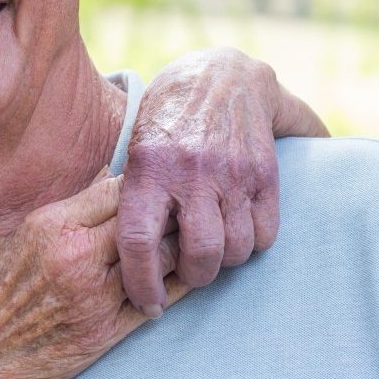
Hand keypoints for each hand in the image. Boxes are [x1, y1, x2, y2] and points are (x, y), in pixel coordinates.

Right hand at [0, 175, 187, 378]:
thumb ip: (64, 211)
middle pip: (144, 221)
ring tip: (185, 240)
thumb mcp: (16, 238)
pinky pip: (158, 301)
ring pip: (160, 260)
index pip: (116, 189)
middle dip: (165, 213)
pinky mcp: (106, 332)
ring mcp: (95, 297)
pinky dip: (174, 286)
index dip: (140, 184)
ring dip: (176, 249)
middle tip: (180, 208)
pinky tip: (180, 278)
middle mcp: (76, 257)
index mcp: (51, 227)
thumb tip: (104, 179)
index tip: (151, 184)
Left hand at [116, 46, 327, 315]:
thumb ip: (129, 197)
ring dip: (223, 261)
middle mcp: (192, 172)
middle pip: (199, 256)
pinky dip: (252, 243)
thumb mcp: (134, 149)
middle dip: (192, 277)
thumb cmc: (165, 121)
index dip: (141, 283)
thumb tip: (112, 258)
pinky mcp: (265, 173)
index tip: (146, 303)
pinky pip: (265, 234)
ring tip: (209, 246)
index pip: (139, 241)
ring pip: (236, 250)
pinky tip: (236, 228)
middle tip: (184, 272)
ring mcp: (233, 173)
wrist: (221, 74)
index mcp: (148, 168)